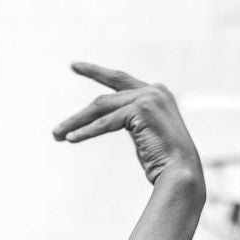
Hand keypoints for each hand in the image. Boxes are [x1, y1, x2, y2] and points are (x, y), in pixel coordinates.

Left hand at [53, 62, 202, 185]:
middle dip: (80, 107)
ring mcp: (149, 97)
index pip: (121, 80)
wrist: (181, 173)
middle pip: (107, 96)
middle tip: (58, 111)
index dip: (96, 73)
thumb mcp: (144, 133)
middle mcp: (155, 90)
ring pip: (102, 107)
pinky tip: (71, 139)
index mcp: (158, 93)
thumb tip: (104, 119)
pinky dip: (86, 131)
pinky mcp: (141, 109)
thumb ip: (130, 120)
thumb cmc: (164, 161)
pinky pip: (106, 122)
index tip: (75, 66)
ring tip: (57, 134)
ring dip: (77, 122)